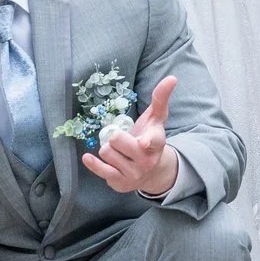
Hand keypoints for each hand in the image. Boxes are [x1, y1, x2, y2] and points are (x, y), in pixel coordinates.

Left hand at [84, 73, 180, 195]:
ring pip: (106, 152)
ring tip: (119, 153)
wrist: (151, 172)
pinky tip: (87, 157)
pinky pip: (100, 170)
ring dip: (108, 149)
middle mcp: (146, 160)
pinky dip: (92, 163)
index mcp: (157, 142)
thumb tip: (172, 78)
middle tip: (122, 140)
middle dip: (114, 136)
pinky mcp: (120, 182)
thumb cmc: (150, 137)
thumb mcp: (156, 119)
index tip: (143, 142)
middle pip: (116, 140)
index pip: (153, 140)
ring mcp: (133, 173)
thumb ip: (161, 98)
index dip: (147, 141)